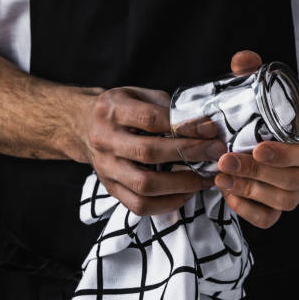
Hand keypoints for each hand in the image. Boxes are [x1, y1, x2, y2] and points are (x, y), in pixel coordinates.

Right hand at [83, 86, 225, 215]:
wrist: (83, 125)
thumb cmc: (120, 108)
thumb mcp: (139, 94)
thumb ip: (167, 107)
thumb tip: (203, 126)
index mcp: (112, 110)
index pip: (150, 119)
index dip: (183, 126)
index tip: (210, 130)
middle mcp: (105, 140)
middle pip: (148, 152)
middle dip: (188, 154)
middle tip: (215, 154)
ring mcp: (106, 167)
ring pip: (143, 184)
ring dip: (180, 184)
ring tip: (204, 179)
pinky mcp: (110, 188)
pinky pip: (138, 205)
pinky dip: (166, 204)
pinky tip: (185, 195)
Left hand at [214, 51, 298, 228]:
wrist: (262, 138)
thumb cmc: (260, 117)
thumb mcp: (256, 92)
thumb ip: (250, 73)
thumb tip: (242, 59)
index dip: (286, 155)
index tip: (258, 148)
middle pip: (290, 181)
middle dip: (255, 173)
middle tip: (225, 160)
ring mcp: (288, 191)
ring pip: (282, 201)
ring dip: (249, 190)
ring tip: (221, 177)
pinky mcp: (272, 207)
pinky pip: (268, 219)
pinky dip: (248, 211)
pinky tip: (228, 194)